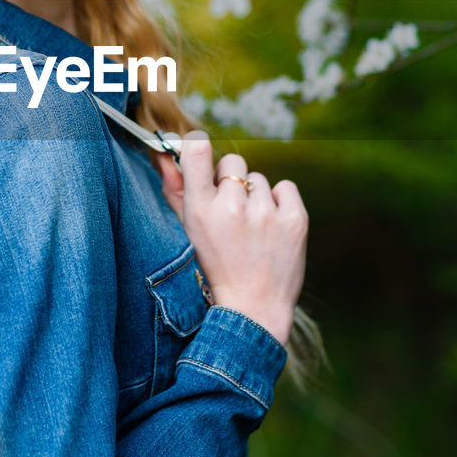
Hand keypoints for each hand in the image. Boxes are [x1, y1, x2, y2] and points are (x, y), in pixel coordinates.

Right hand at [156, 132, 307, 346]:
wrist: (252, 310)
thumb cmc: (214, 268)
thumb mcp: (187, 231)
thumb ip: (173, 189)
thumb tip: (162, 152)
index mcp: (200, 209)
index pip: (197, 149)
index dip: (199, 146)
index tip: (200, 154)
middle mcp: (232, 207)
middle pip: (232, 162)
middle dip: (231, 182)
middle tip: (232, 214)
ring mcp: (265, 213)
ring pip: (258, 179)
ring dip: (255, 198)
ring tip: (252, 230)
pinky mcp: (294, 220)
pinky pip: (284, 187)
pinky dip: (279, 203)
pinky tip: (271, 228)